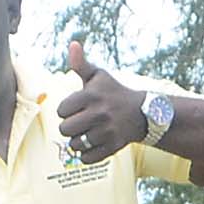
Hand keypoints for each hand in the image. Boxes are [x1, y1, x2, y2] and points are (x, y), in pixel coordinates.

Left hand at [53, 33, 151, 162]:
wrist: (142, 113)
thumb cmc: (113, 92)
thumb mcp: (98, 76)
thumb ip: (80, 64)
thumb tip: (73, 44)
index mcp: (91, 96)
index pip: (61, 110)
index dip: (66, 110)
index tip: (76, 108)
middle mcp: (99, 114)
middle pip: (65, 130)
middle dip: (70, 127)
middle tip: (81, 122)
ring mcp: (107, 132)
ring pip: (75, 145)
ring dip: (78, 141)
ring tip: (88, 132)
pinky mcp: (113, 147)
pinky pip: (87, 159)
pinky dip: (87, 154)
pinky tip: (94, 144)